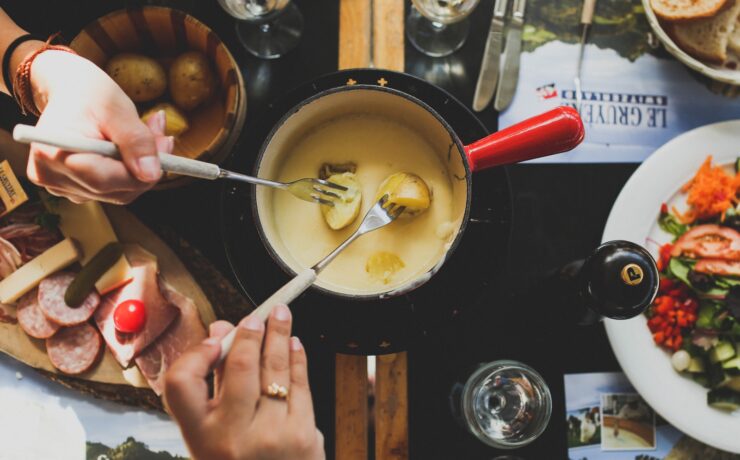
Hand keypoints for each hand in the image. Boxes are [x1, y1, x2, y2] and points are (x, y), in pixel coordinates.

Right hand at [26, 50, 170, 203]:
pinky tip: (133, 148)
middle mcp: (51, 177)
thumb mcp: (116, 108)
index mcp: (52, 155)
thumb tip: (151, 174)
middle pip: (115, 191)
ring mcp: (61, 187)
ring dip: (141, 168)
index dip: (141, 170)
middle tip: (163, 135)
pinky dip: (130, 172)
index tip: (165, 144)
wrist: (70, 92)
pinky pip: (114, 190)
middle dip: (146, 167)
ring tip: (149, 133)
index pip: (104, 181)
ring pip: (119, 193)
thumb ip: (136, 141)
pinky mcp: (74, 189)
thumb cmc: (87, 93)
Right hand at [164, 305, 324, 459]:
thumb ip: (213, 384)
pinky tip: (295, 345)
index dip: (196, 354)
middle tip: (258, 314)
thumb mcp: (213, 435)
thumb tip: (221, 331)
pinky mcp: (303, 436)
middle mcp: (231, 437)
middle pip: (239, 366)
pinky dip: (297, 359)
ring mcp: (270, 437)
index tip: (214, 337)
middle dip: (251, 332)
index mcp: (199, 438)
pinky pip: (300, 385)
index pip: (181, 383)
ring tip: (282, 316)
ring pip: (275, 370)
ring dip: (280, 336)